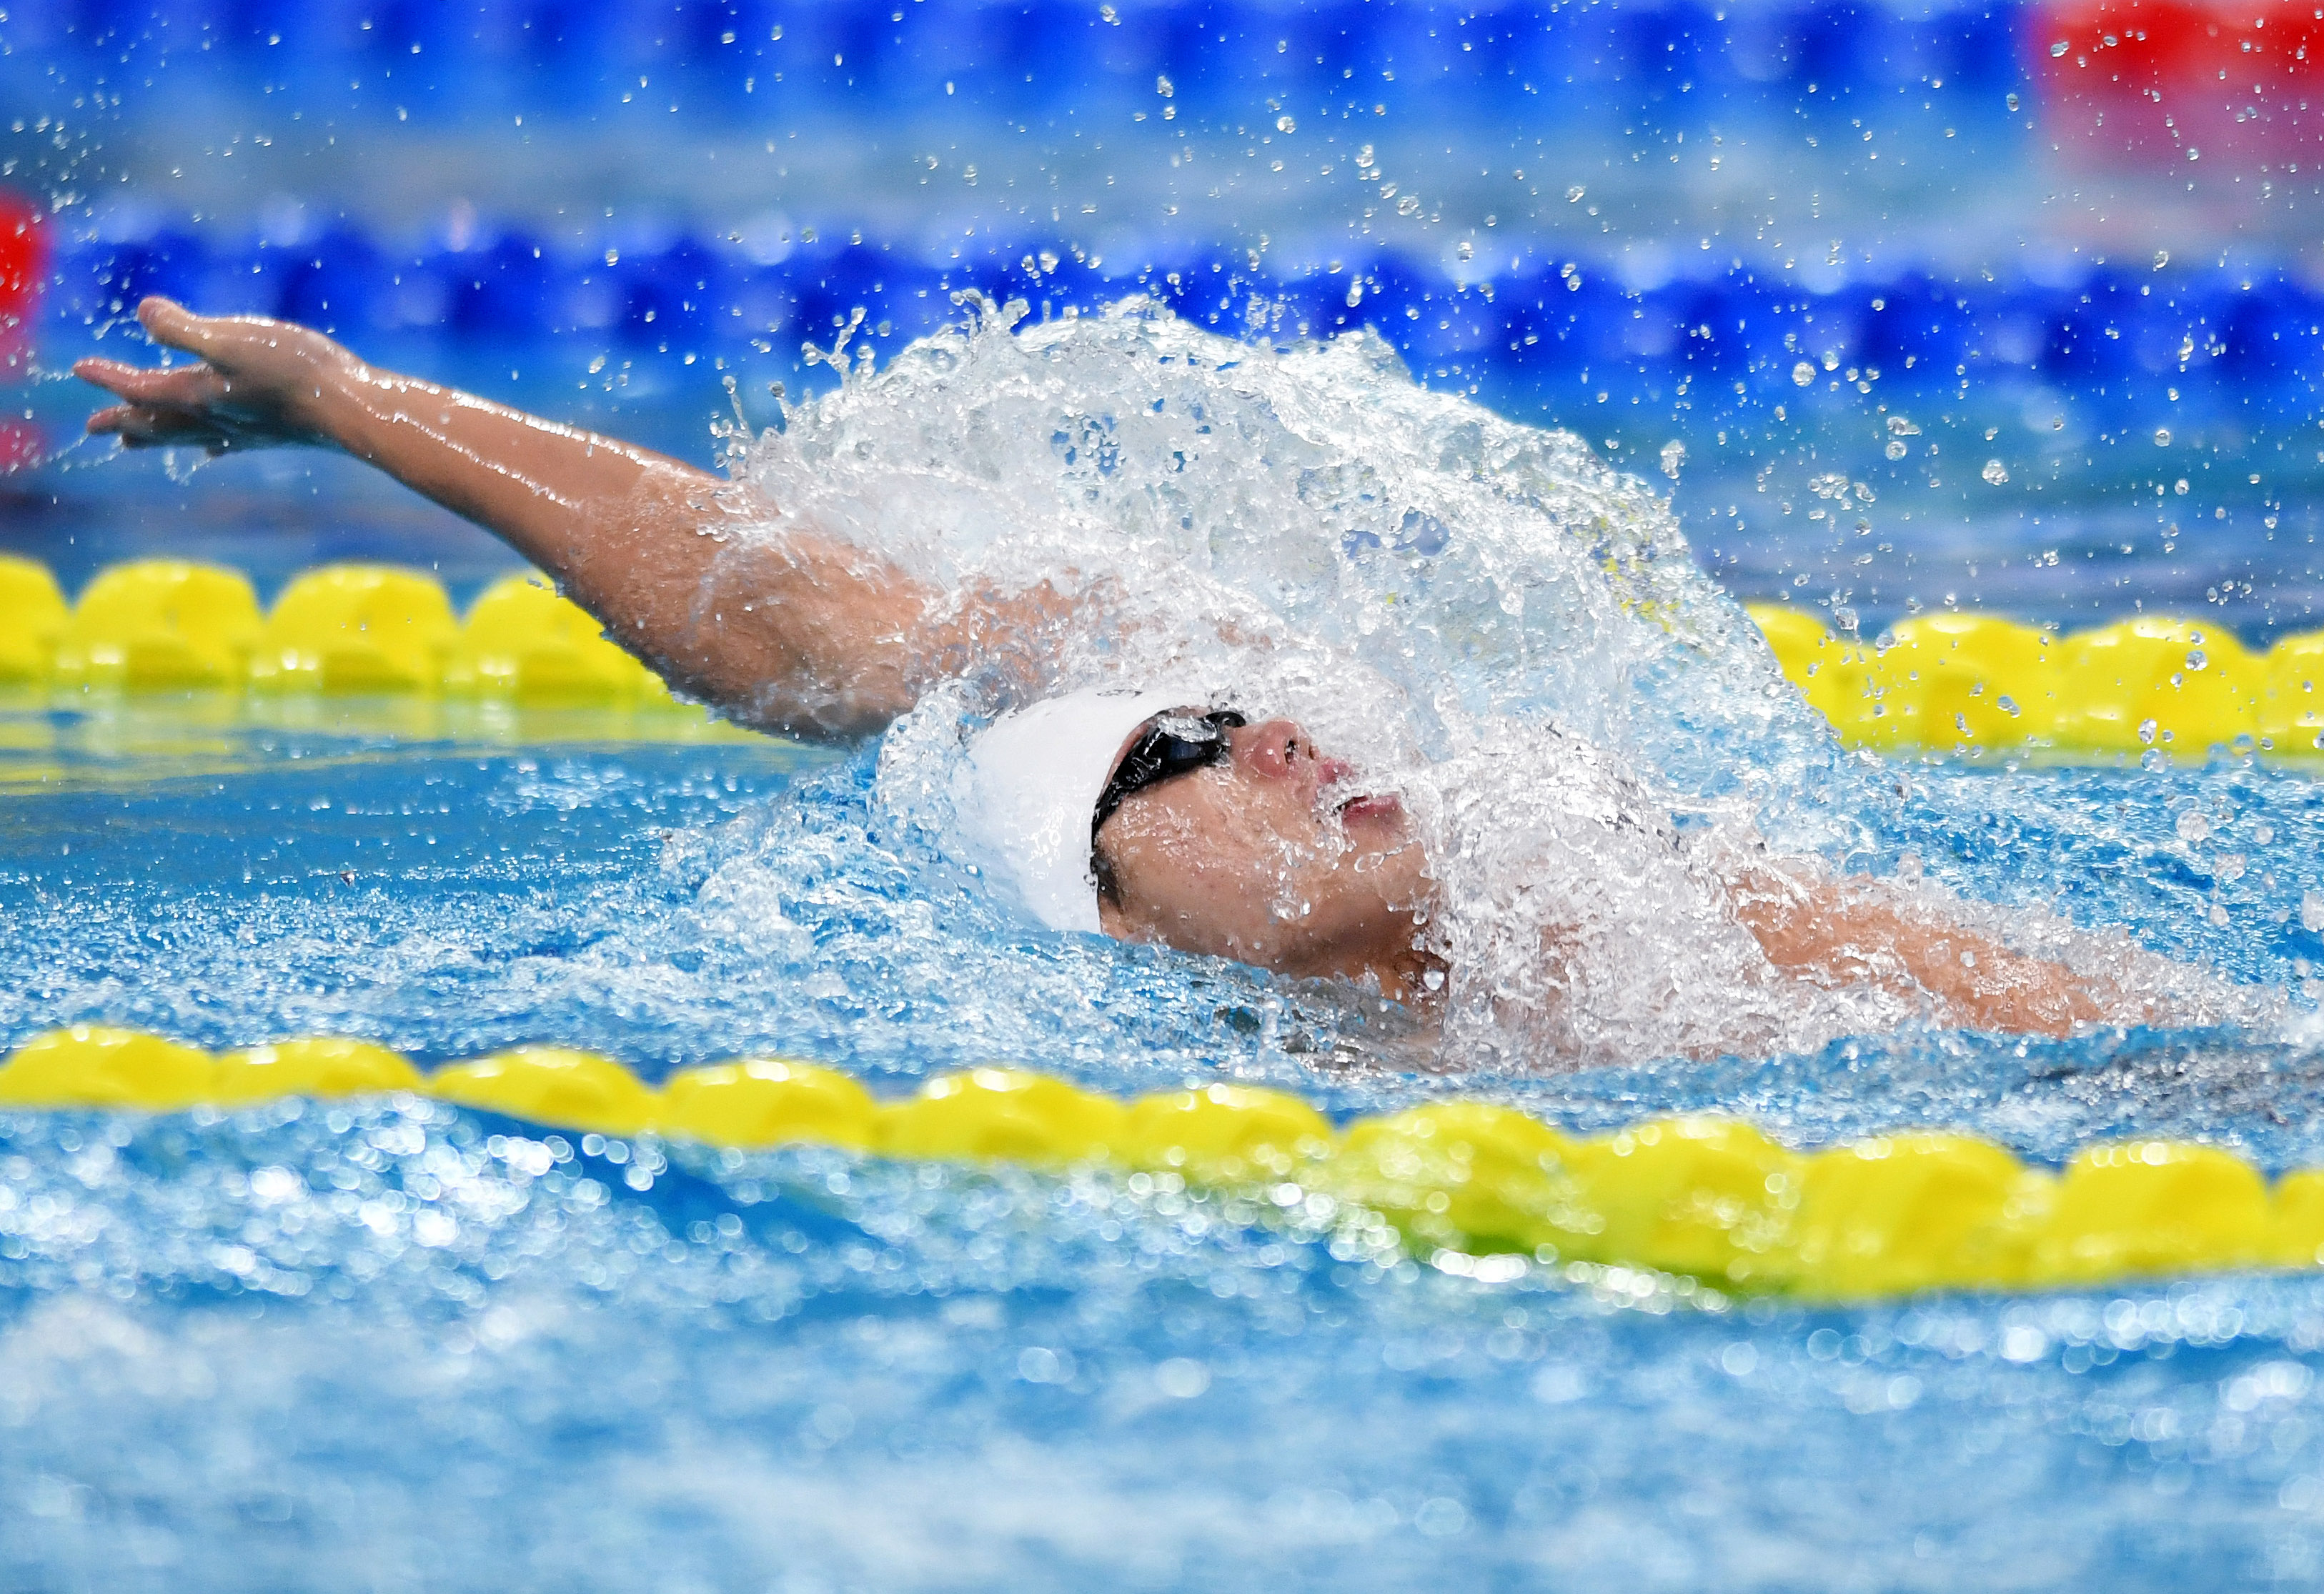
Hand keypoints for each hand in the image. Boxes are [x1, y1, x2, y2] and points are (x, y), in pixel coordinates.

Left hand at [75, 297, 352, 453]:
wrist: (351, 408)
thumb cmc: (294, 370)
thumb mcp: (232, 338)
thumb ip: (183, 328)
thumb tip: (143, 313)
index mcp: (196, 394)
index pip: (139, 387)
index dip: (109, 377)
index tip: (79, 369)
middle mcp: (214, 416)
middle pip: (156, 422)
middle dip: (123, 420)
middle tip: (95, 428)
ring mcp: (243, 429)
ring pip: (186, 435)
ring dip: (157, 437)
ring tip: (134, 443)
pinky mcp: (271, 434)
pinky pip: (226, 443)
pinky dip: (208, 444)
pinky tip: (211, 450)